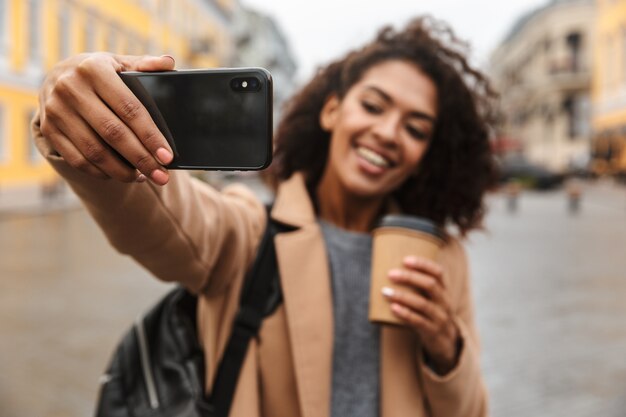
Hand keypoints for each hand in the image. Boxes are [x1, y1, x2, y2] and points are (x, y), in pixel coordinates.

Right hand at [38, 53, 175, 184]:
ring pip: (95, 151)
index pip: (130, 109)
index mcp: (94, 70)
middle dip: (142, 159)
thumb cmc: (99, 73)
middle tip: (161, 176)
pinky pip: (78, 160)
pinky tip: (120, 175)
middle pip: (114, 134)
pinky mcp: (49, 129)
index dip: (150, 136)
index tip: (168, 156)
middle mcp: (71, 88)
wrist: (57, 76)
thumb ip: (144, 64)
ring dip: (122, 171)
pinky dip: (101, 172)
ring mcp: (56, 111)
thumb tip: (169, 62)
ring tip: (144, 177)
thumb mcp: (119, 63)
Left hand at [382, 256, 460, 373]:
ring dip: (402, 296)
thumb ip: (416, 287)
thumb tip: (387, 271)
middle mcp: (444, 303)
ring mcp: (440, 318)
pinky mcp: (432, 332)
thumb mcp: (431, 299)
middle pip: (430, 285)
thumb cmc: (430, 315)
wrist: (446, 344)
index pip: (438, 273)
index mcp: (444, 291)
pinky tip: (393, 308)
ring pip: (423, 304)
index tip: (405, 260)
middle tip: (390, 274)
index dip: (423, 264)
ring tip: (385, 291)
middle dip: (410, 277)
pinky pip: (419, 322)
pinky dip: (405, 314)